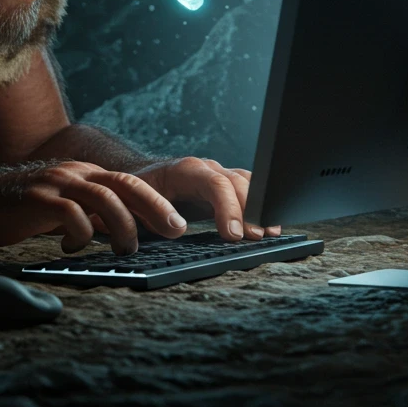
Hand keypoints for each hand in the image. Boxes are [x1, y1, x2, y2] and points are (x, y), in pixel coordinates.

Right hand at [0, 160, 187, 254]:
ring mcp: (56, 182)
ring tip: (126, 250)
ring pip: (104, 198)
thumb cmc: (23, 211)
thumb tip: (125, 234)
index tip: (178, 224)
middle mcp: (75, 173)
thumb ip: (92, 215)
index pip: (130, 183)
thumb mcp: (65, 210)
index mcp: (85, 174)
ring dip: (122, 226)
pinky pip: (72, 213)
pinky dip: (81, 233)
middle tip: (176, 230)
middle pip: (125, 184)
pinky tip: (71, 248)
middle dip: (155, 207)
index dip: (157, 203)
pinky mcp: (38, 198)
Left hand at [132, 157, 279, 241]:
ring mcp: (219, 176)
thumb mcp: (137, 201)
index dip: (228, 208)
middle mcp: (207, 169)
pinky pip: (250, 191)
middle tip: (256, 237)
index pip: (215, 183)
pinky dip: (261, 207)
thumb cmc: (137, 192)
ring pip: (249, 185)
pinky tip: (270, 225)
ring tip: (270, 233)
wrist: (140, 181)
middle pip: (237, 183)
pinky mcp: (225, 188)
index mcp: (186, 170)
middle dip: (249, 210)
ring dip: (260, 208)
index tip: (233, 235)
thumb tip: (179, 227)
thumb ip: (155, 212)